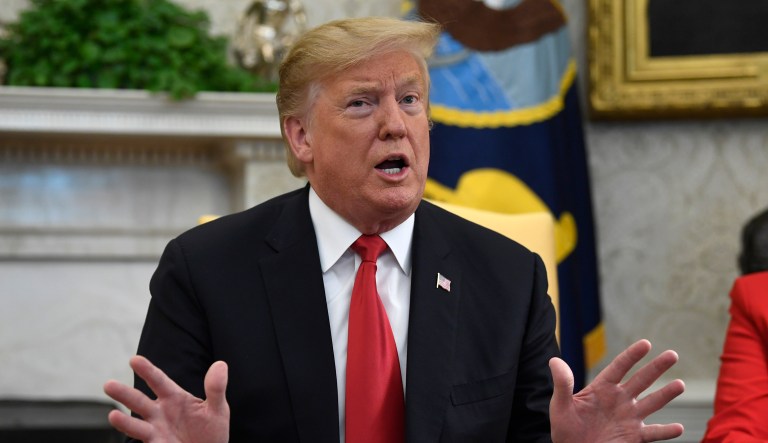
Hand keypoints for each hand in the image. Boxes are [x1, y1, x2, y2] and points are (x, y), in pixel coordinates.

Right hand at [103, 355, 229, 442]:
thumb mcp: (217, 409)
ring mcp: (156, 430)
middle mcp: (160, 412)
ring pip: (135, 423)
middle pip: (139, 401)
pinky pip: (141, 439)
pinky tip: (121, 427)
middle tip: (108, 385)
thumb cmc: (212, 431)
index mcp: (174, 398)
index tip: (134, 359)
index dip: (147, 370)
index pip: (158, 381)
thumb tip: (220, 364)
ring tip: (111, 414)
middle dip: (124, 394)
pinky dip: (129, 432)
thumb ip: (216, 388)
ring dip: (122, 421)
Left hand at [549, 339, 684, 442]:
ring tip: (681, 385)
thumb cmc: (564, 429)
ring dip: (666, 394)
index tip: (646, 343)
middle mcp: (619, 400)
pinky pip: (653, 433)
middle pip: (641, 380)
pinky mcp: (633, 436)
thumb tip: (554, 360)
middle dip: (657, 367)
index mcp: (602, 389)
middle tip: (673, 354)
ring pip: (652, 403)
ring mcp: (628, 418)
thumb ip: (562, 384)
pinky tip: (679, 428)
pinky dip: (666, 431)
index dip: (632, 355)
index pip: (619, 367)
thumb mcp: (560, 406)